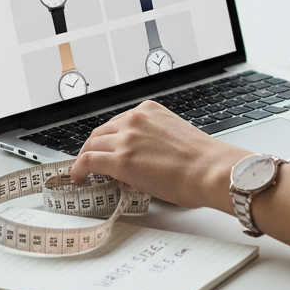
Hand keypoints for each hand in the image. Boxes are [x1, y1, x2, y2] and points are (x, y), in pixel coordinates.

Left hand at [70, 101, 250, 210]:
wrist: (210, 169)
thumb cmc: (201, 159)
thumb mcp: (172, 135)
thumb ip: (150, 139)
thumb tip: (140, 158)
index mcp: (149, 110)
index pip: (116, 122)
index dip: (107, 139)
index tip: (104, 149)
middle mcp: (135, 119)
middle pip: (100, 133)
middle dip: (93, 148)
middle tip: (91, 164)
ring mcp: (126, 139)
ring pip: (91, 146)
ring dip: (85, 160)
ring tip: (84, 174)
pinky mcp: (121, 161)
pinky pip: (88, 161)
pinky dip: (79, 170)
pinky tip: (79, 179)